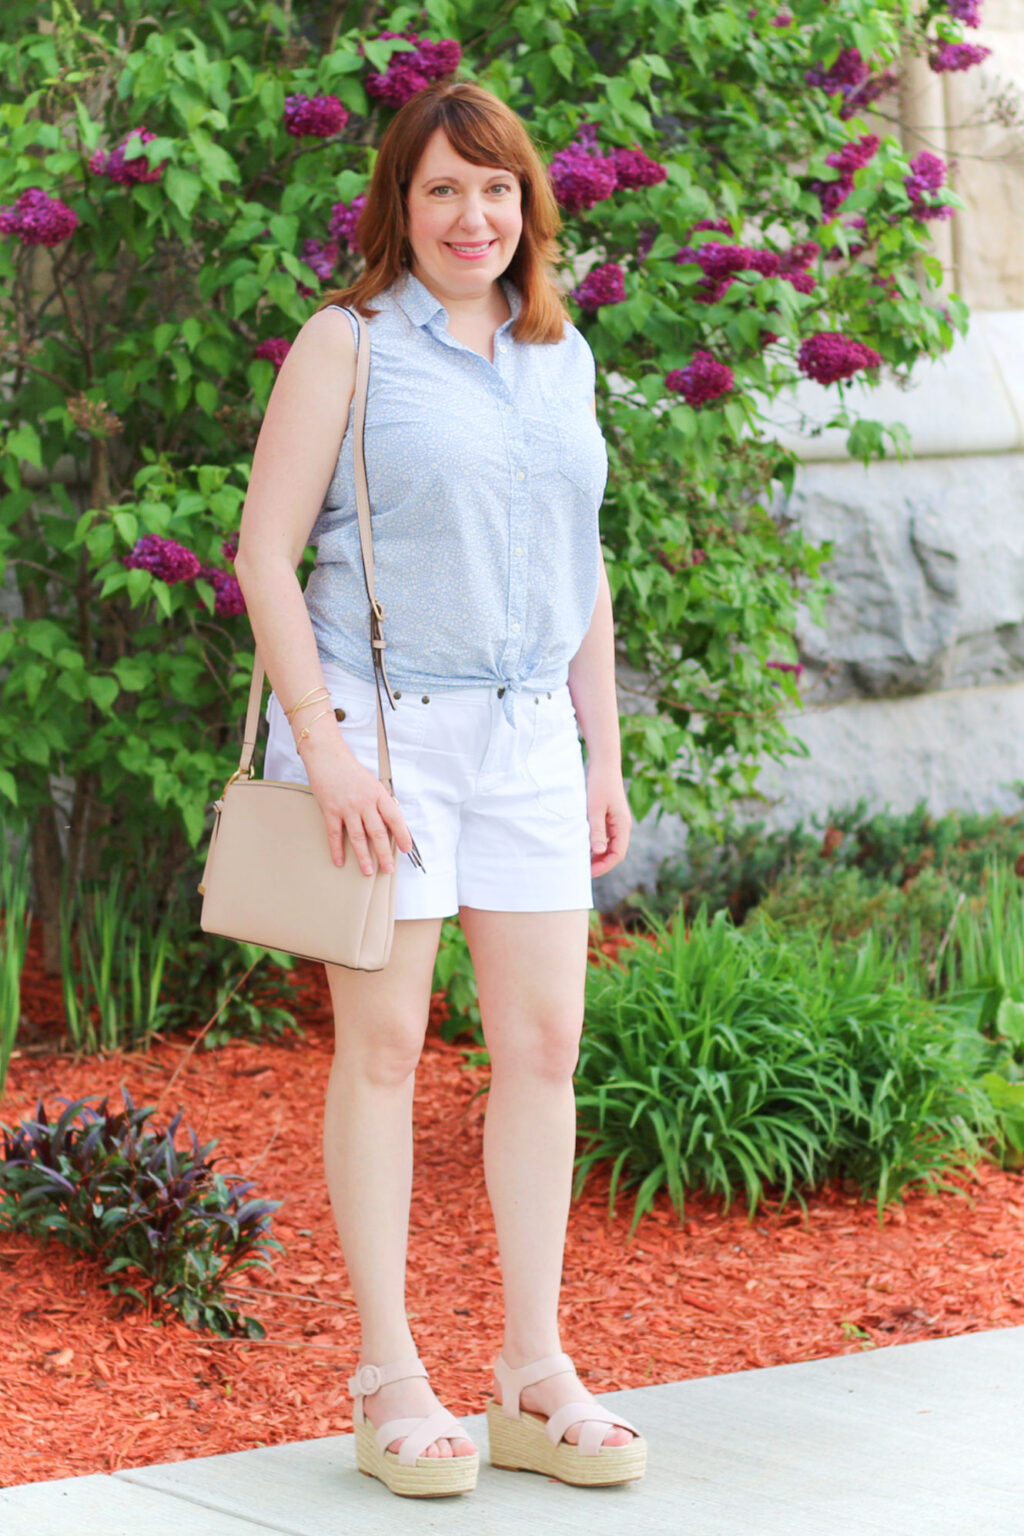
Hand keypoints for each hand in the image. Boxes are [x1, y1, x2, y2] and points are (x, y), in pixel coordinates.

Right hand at [298, 732, 412, 876]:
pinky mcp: (330, 810)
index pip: (395, 818)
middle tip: (388, 868)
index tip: (407, 849)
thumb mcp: (372, 783)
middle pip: (378, 832)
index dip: (403, 835)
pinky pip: (335, 834)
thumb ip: (379, 802)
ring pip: (358, 837)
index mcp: (378, 794)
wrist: (327, 756)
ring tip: (368, 870)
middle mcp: (364, 802)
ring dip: (364, 856)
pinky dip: (337, 849)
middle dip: (384, 853)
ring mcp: (347, 807)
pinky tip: (339, 861)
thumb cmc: (350, 770)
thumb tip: (389, 823)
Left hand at [585, 761, 631, 876]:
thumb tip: (598, 852)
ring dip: (598, 854)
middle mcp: (622, 826)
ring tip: (582, 859)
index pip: (617, 854)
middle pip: (614, 852)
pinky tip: (583, 843)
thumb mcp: (595, 808)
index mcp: (623, 825)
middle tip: (583, 869)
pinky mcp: (610, 816)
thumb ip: (596, 830)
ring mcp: (617, 821)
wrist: (604, 764)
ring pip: (609, 845)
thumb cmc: (599, 784)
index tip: (588, 872)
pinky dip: (596, 843)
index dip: (604, 866)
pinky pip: (605, 836)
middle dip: (600, 863)